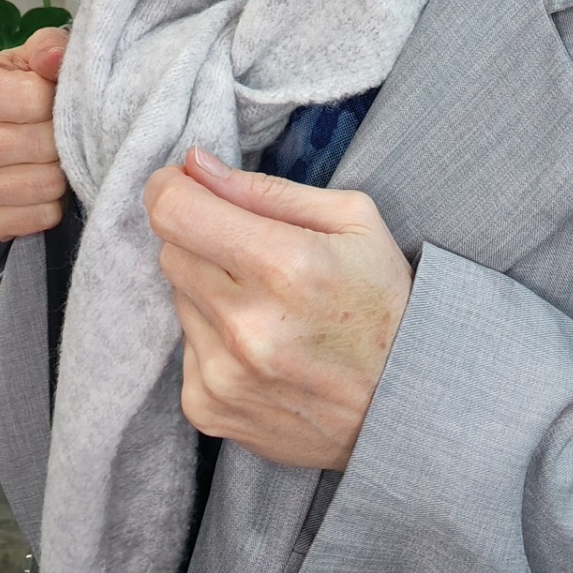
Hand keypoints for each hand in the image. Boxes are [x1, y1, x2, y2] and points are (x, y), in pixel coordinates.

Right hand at [0, 25, 68, 240]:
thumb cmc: (14, 92)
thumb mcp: (28, 60)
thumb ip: (47, 47)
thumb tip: (54, 58)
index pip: (35, 99)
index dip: (58, 100)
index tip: (54, 99)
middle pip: (41, 144)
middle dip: (61, 138)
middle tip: (56, 133)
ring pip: (45, 183)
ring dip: (60, 171)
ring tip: (48, 157)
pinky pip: (41, 217)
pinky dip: (51, 203)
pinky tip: (37, 184)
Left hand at [145, 147, 414, 471]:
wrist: (404, 407)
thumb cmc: (384, 302)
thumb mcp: (352, 220)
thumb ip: (266, 189)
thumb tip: (193, 164)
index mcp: (286, 263)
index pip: (177, 213)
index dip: (169, 188)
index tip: (182, 185)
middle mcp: (247, 323)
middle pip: (171, 251)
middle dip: (201, 239)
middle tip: (249, 252)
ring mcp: (222, 373)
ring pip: (177, 297)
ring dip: (209, 290)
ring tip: (268, 307)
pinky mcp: (207, 407)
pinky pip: (184, 348)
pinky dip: (213, 338)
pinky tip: (261, 347)